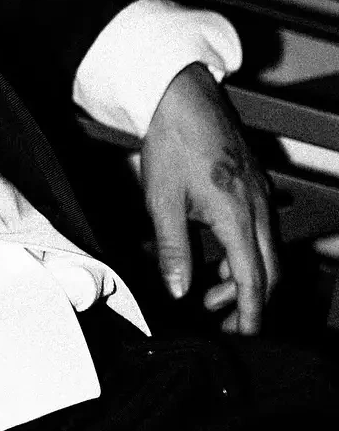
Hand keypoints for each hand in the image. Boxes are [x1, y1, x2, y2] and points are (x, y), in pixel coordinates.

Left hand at [141, 62, 278, 334]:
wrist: (181, 94)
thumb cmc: (172, 140)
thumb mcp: (162, 200)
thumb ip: (172, 249)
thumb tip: (178, 287)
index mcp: (237, 216)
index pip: (255, 280)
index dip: (250, 314)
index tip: (243, 335)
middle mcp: (258, 207)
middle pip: (269, 271)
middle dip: (249, 302)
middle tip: (222, 318)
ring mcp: (260, 194)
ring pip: (266, 249)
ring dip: (245, 276)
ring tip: (211, 290)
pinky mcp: (254, 183)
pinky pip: (261, 228)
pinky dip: (246, 251)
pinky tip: (220, 254)